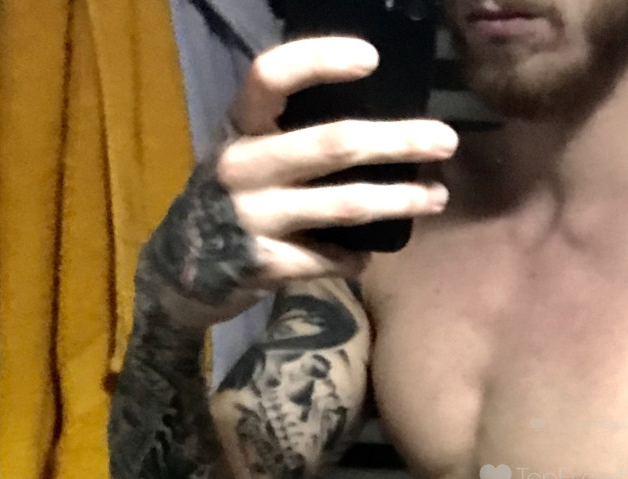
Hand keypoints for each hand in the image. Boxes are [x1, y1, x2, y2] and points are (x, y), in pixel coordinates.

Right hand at [142, 36, 458, 328]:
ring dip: (400, 200)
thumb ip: (293, 137)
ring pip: (346, 205)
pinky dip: (356, 259)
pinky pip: (332, 259)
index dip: (319, 60)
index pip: (271, 76)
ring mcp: (253, 217)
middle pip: (334, 144)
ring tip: (438, 196)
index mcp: (239, 128)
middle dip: (398, 141)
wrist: (180, 271)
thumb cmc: (234, 201)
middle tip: (446, 140)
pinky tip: (366, 257)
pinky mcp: (265, 264)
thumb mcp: (249, 156)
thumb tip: (381, 127)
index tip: (371, 58)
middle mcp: (243, 166)